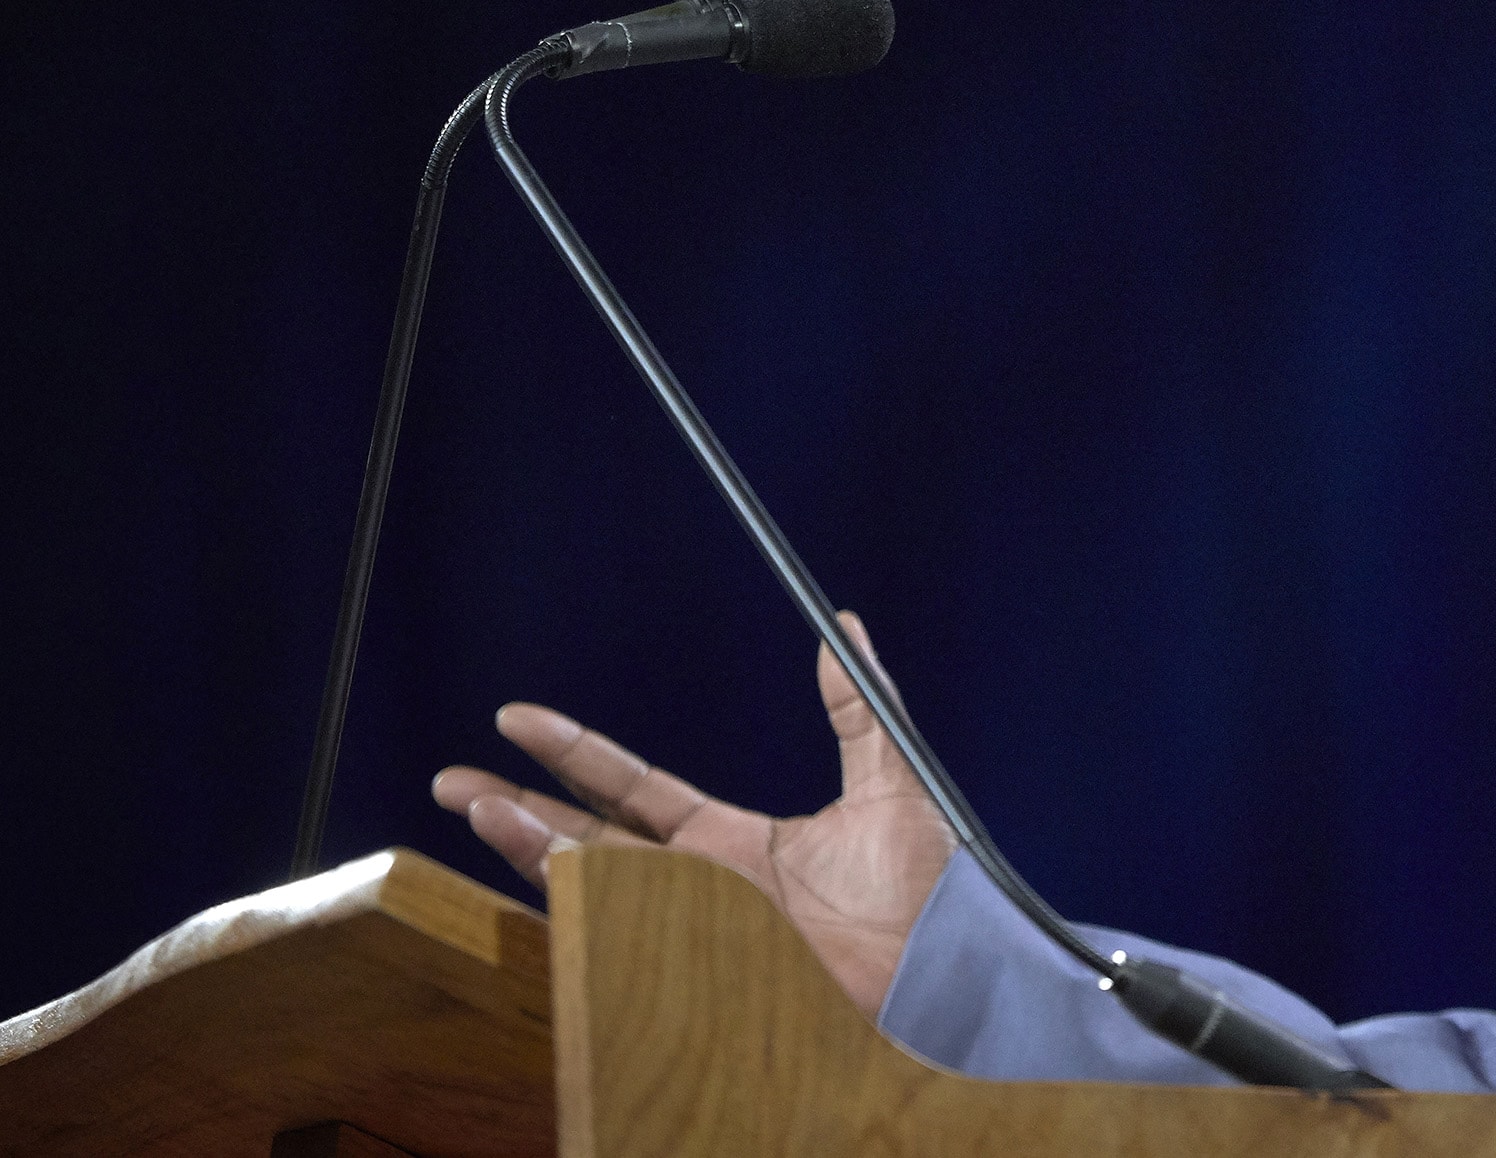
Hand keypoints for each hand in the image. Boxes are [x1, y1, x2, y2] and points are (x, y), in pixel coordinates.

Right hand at [430, 610, 954, 1017]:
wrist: (952, 965)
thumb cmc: (930, 888)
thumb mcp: (891, 778)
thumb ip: (860, 704)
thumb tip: (846, 622)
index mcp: (730, 840)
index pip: (632, 787)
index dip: (573, 753)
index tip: (515, 718)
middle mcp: (701, 883)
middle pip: (587, 835)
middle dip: (517, 807)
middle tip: (451, 780)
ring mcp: (698, 925)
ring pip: (595, 881)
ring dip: (534, 845)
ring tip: (478, 808)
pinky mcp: (711, 965)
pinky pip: (632, 930)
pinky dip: (588, 900)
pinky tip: (551, 865)